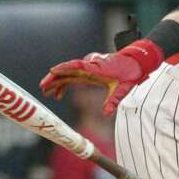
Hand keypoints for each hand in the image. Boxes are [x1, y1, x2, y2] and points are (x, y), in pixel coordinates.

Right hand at [40, 40, 163, 115]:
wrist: (135, 63)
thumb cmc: (129, 74)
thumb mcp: (123, 89)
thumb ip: (113, 101)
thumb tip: (106, 115)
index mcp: (96, 68)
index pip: (76, 66)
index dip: (64, 68)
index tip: (52, 71)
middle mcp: (89, 66)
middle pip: (68, 71)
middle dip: (54, 78)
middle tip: (42, 87)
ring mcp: (88, 68)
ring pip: (68, 74)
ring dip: (56, 82)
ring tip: (45, 92)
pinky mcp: (88, 72)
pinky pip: (73, 77)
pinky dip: (65, 85)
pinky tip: (58, 95)